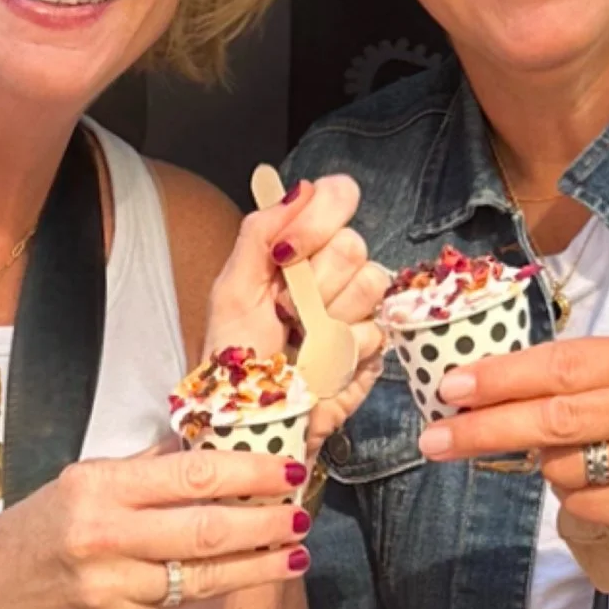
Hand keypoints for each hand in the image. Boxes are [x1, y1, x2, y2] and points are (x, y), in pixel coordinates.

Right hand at [0, 447, 313, 608]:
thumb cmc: (40, 530)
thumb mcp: (83, 482)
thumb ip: (147, 470)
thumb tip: (211, 448)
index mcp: (99, 489)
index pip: (190, 476)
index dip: (247, 473)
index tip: (287, 470)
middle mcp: (106, 538)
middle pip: (206, 531)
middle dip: (265, 523)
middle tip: (302, 516)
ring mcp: (112, 589)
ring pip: (202, 577)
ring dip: (256, 566)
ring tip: (294, 555)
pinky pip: (176, 605)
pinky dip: (208, 590)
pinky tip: (235, 578)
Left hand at [203, 174, 388, 450]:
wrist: (251, 420)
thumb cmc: (236, 357)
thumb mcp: (231, 289)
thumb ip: (259, 232)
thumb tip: (296, 188)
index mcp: (303, 247)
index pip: (338, 198)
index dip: (316, 221)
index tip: (285, 255)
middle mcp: (338, 272)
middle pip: (353, 245)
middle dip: (311, 282)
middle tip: (284, 312)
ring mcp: (361, 310)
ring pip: (370, 285)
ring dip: (324, 319)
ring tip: (299, 341)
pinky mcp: (376, 349)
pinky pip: (373, 333)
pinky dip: (337, 353)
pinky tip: (317, 367)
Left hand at [419, 335, 608, 550]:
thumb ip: (577, 375)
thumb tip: (483, 386)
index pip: (563, 365)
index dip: (502, 378)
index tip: (452, 387)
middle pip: (554, 419)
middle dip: (485, 429)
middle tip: (434, 437)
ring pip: (561, 468)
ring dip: (546, 467)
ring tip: (578, 458)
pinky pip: (581, 505)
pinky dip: (573, 499)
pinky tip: (600, 487)